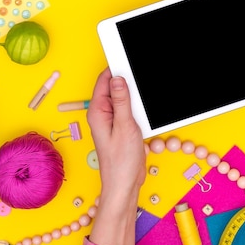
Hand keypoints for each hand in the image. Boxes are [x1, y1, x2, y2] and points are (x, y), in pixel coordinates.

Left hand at [87, 68, 145, 244]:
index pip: (104, 81)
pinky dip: (138, 107)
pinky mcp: (122, 128)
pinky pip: (128, 110)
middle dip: (126, 80)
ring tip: (144, 92)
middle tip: (140, 74)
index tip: (128, 59)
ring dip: (134, 95)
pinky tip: (146, 108)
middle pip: (113, 88)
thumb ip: (121, 101)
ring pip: (123, 99)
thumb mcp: (124, 127)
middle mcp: (103, 115)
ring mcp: (112, 122)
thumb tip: (117, 79)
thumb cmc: (121, 162)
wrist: (124, 185)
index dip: (116, 69)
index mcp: (98, 112)